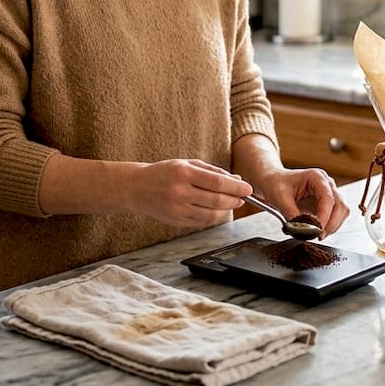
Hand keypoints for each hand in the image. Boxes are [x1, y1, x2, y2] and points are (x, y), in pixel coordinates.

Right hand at [128, 159, 250, 227]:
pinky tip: (218, 210)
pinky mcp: (177, 221)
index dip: (236, 187)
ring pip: (212, 214)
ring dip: (227, 209)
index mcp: (183, 172)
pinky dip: (215, 217)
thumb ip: (212, 171)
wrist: (136, 188)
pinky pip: (202, 222)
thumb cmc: (163, 172)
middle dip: (235, 199)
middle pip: (217, 200)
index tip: (248, 188)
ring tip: (233, 203)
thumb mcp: (186, 163)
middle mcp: (180, 191)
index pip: (217, 182)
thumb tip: (236, 179)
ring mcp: (178, 209)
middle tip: (243, 197)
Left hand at [254, 167, 348, 238]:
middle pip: (340, 205)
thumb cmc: (275, 183)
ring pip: (341, 212)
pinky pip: (335, 218)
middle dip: (332, 223)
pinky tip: (317, 231)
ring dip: (332, 226)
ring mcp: (328, 194)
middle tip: (319, 235)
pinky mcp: (325, 205)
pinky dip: (329, 227)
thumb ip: (291, 214)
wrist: (272, 181)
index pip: (328, 198)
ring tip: (317, 235)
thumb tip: (301, 230)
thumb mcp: (279, 198)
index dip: (324, 216)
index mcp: (316, 177)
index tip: (317, 229)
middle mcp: (326, 184)